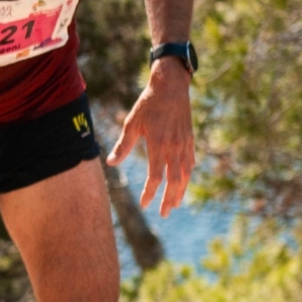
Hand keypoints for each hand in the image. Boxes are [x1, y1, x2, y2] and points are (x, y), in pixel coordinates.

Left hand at [109, 57, 194, 215]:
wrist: (170, 87)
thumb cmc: (148, 104)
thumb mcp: (131, 123)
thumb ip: (123, 145)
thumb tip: (110, 163)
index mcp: (158, 144)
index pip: (155, 176)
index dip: (150, 192)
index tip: (144, 205)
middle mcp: (174, 147)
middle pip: (174, 181)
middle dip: (169, 199)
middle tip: (164, 214)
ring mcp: (184, 144)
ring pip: (185, 174)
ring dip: (180, 191)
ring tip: (175, 204)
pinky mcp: (190, 140)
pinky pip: (190, 163)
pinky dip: (187, 176)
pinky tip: (183, 183)